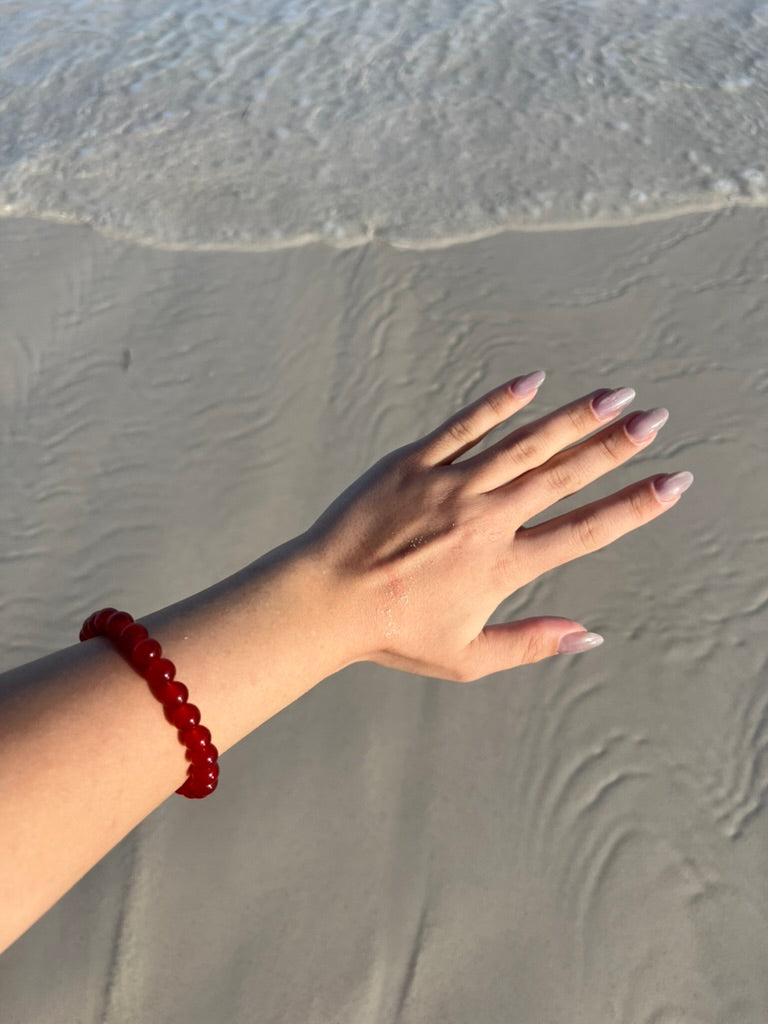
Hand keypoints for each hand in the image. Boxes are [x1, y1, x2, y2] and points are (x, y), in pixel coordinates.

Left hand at [302, 373, 692, 682]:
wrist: (325, 599)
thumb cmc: (394, 633)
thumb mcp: (467, 657)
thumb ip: (531, 644)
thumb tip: (591, 637)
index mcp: (503, 566)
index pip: (585, 530)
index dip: (634, 506)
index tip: (673, 483)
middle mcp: (486, 519)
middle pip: (564, 476)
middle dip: (616, 446)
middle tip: (656, 419)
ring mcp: (451, 486)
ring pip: (524, 444)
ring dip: (573, 418)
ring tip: (614, 396)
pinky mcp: (414, 464)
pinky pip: (463, 425)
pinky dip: (499, 403)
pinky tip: (533, 381)